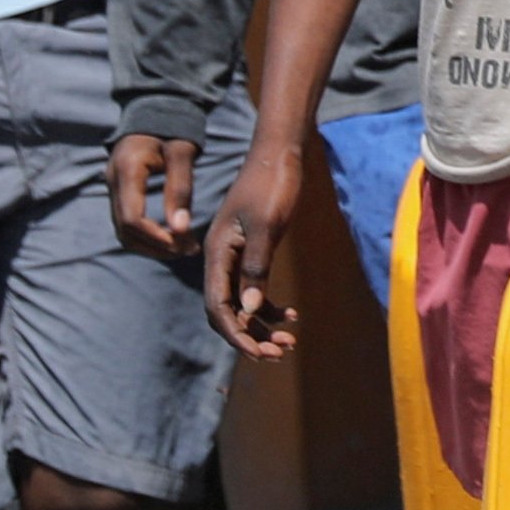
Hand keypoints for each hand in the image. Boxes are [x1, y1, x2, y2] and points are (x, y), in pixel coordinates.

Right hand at [110, 130, 206, 257]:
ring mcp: (112, 187)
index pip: (132, 219)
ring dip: (151, 245)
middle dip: (156, 246)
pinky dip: (147, 236)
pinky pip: (127, 223)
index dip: (156, 239)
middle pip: (125, 231)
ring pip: (123, 232)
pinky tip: (171, 236)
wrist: (156, 107)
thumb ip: (180, 189)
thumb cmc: (173, 127)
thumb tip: (180, 228)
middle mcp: (113, 181)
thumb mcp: (182, 153)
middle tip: (188, 250)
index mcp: (127, 171)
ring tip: (183, 247)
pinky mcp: (118, 191)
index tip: (184, 245)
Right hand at [204, 129, 305, 354]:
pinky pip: (253, 289)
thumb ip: (256, 267)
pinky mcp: (251, 252)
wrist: (279, 155)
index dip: (235, 333)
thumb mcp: (267, 226)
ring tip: (289, 342)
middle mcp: (221, 258)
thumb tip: (248, 309)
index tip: (259, 353)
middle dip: (249, 336)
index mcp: (217, 253)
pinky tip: (292, 315)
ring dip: (261, 326)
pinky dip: (269, 306)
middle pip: (226, 311)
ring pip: (241, 304)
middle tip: (279, 354)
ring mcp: (236, 256)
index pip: (217, 305)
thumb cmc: (273, 186)